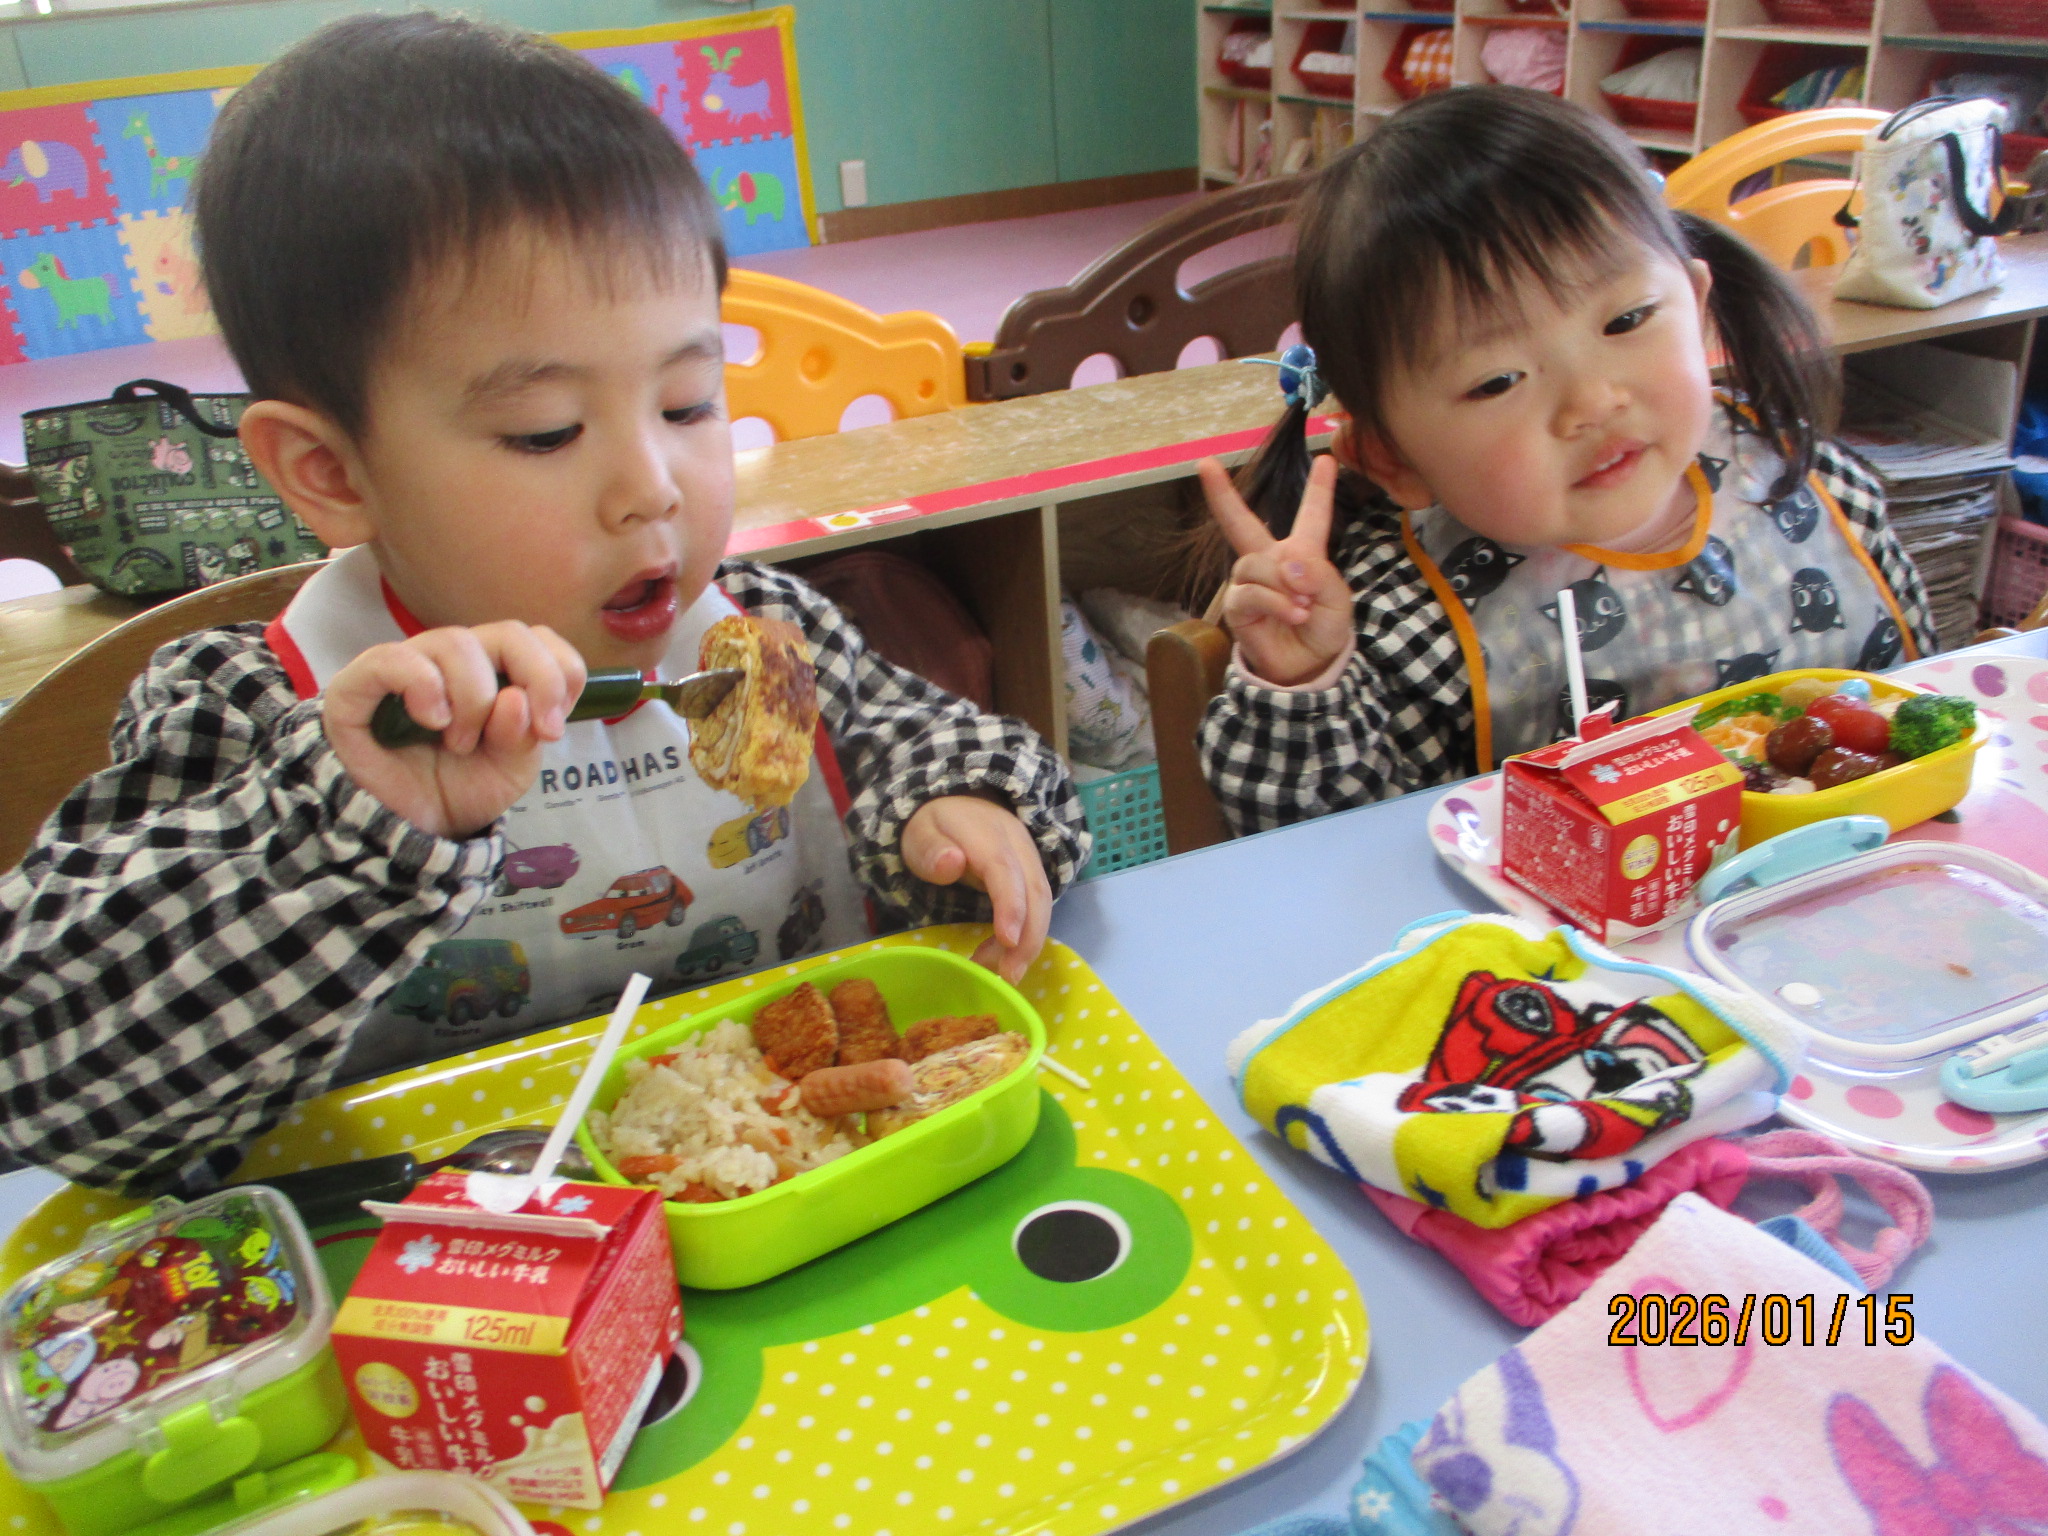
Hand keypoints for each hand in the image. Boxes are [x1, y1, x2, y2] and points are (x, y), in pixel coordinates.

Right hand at [324, 623, 585, 838]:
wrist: (407, 827)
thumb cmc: (460, 787)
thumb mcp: (510, 769)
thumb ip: (523, 735)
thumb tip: (515, 699)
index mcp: (495, 670)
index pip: (538, 639)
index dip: (560, 672)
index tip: (553, 727)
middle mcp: (453, 658)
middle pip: (507, 632)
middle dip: (536, 680)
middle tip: (531, 734)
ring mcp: (407, 664)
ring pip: (455, 642)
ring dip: (474, 700)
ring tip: (461, 744)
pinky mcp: (359, 684)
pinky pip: (392, 659)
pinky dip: (423, 686)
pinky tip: (433, 721)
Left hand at [902, 794, 1050, 984]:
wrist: (957, 801)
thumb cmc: (933, 825)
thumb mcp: (919, 834)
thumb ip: (931, 850)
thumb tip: (951, 863)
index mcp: (987, 832)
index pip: (1005, 870)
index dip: (1011, 905)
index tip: (1007, 940)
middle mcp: (1017, 844)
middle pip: (1036, 890)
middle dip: (1029, 936)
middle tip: (1009, 976)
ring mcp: (1029, 857)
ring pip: (1043, 901)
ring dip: (1030, 941)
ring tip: (1006, 973)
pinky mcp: (1031, 871)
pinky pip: (1037, 904)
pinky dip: (1026, 933)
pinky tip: (1004, 954)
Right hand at [1198, 453, 1353, 687]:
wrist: (1308, 666)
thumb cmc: (1324, 629)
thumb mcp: (1337, 599)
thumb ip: (1320, 575)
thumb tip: (1288, 565)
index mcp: (1303, 553)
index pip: (1311, 515)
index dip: (1318, 488)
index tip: (1325, 459)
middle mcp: (1271, 561)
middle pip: (1241, 523)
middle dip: (1221, 495)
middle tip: (1203, 463)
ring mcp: (1250, 583)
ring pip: (1254, 564)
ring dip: (1281, 584)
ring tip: (1302, 605)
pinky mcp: (1238, 607)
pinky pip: (1250, 594)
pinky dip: (1275, 602)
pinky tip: (1292, 613)